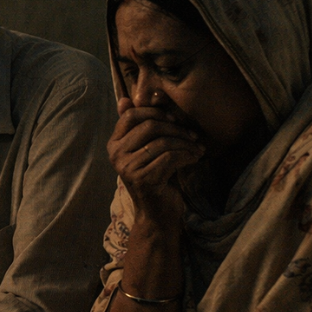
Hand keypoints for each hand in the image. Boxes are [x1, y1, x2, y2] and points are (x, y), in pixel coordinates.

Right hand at [108, 97, 203, 223]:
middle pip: (149, 126)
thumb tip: (126, 98)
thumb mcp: (148, 148)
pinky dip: (187, 156)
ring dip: (186, 144)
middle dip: (177, 129)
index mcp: (114, 144)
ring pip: (162, 142)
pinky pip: (170, 157)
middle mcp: (115, 155)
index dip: (156, 113)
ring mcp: (127, 168)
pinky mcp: (142, 179)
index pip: (131, 115)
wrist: (158, 213)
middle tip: (193, 136)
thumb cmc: (157, 176)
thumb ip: (139, 124)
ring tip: (197, 149)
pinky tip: (195, 159)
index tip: (176, 121)